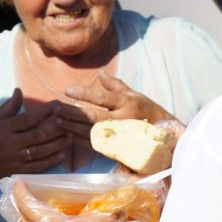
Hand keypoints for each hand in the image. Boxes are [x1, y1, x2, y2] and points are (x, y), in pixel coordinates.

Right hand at [0, 89, 71, 200]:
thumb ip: (8, 107)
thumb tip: (19, 91)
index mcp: (3, 129)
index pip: (28, 119)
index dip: (44, 112)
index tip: (57, 105)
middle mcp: (10, 144)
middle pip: (37, 135)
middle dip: (55, 127)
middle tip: (68, 121)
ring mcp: (14, 159)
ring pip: (40, 151)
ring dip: (57, 144)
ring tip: (70, 136)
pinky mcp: (17, 171)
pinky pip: (38, 166)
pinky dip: (51, 160)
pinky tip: (62, 154)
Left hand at [58, 72, 177, 140]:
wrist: (165, 137)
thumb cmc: (147, 111)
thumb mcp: (134, 95)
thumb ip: (115, 84)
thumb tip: (100, 72)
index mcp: (127, 104)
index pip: (103, 98)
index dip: (84, 94)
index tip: (67, 90)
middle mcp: (123, 120)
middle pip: (93, 117)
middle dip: (73, 113)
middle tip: (56, 108)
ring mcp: (119, 136)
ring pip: (91, 132)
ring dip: (72, 127)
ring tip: (56, 121)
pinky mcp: (116, 149)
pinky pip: (95, 145)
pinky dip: (80, 140)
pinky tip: (67, 134)